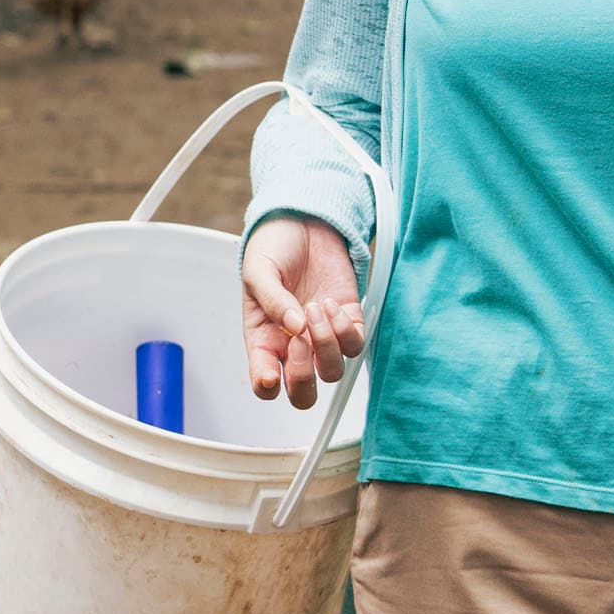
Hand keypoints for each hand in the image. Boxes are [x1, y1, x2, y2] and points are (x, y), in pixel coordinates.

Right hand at [240, 214, 366, 410]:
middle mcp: (293, 345)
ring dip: (326, 344)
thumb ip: (271, 299)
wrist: (303, 221)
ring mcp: (322, 337)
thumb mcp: (259, 270)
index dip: (267, 386)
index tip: (271, 374)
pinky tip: (331, 303)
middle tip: (300, 339)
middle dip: (304, 376)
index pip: (264, 382)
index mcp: (263, 339)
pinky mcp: (347, 321)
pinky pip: (354, 345)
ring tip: (315, 307)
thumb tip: (293, 326)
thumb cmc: (273, 247)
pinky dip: (345, 329)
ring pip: (332, 372)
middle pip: (303, 393)